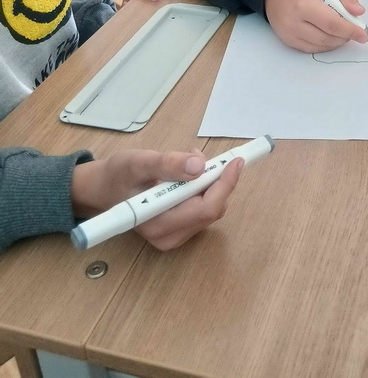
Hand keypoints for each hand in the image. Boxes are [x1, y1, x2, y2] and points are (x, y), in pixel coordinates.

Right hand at [71, 149, 241, 249]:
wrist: (104, 189)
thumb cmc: (119, 174)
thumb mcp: (139, 162)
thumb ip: (167, 164)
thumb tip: (199, 166)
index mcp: (158, 223)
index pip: (205, 209)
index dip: (224, 185)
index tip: (235, 161)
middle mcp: (168, 237)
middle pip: (212, 210)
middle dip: (219, 181)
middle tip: (212, 157)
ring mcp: (174, 237)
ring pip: (211, 210)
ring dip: (211, 184)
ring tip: (190, 163)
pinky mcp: (177, 232)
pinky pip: (203, 211)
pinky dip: (204, 190)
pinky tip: (189, 176)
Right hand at [264, 0, 367, 52]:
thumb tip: (358, 12)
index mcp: (302, 4)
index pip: (331, 23)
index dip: (350, 30)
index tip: (364, 34)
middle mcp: (293, 23)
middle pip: (327, 37)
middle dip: (346, 36)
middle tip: (355, 31)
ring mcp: (289, 35)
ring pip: (321, 46)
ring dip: (337, 41)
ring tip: (342, 31)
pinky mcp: (288, 42)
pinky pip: (312, 49)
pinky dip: (326, 44)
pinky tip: (330, 35)